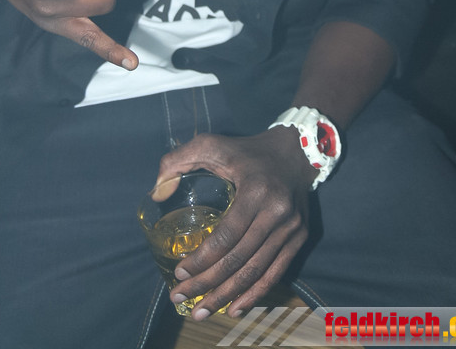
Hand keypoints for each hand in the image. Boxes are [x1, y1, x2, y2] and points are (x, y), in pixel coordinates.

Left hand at [152, 127, 313, 318]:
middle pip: (238, 258)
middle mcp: (277, 212)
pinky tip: (234, 308)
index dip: (202, 258)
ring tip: (201, 310)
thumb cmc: (247, 150)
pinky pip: (275, 273)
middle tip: (181, 296)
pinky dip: (254, 294)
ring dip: (227, 295)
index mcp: (256, 190)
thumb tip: (156, 192)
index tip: (179, 271)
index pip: (226, 235)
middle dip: (207, 283)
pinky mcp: (299, 237)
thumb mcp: (211, 144)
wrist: (296, 151)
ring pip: (255, 271)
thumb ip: (178, 160)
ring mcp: (291, 227)